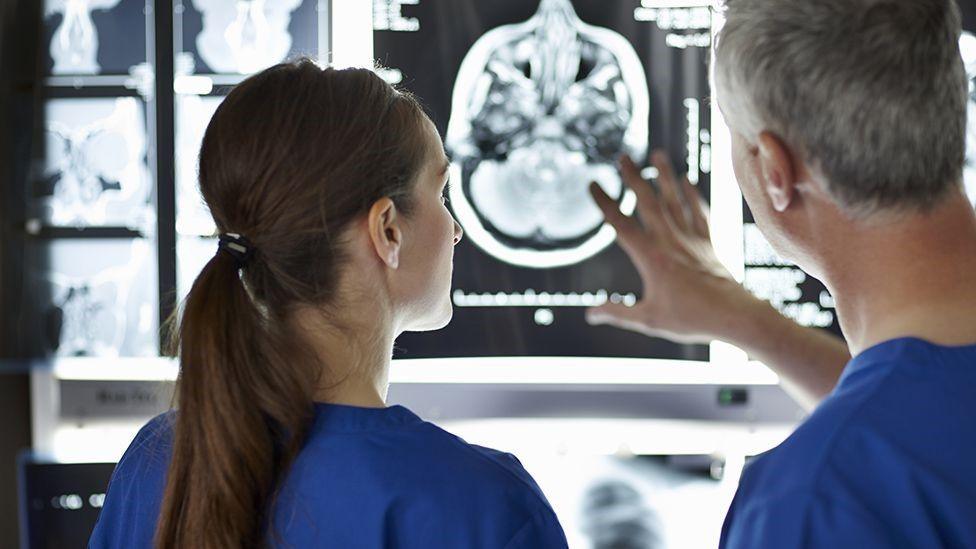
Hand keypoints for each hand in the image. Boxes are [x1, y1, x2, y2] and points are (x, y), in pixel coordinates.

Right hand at [586, 151, 755, 343]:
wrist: (734, 315)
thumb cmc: (692, 319)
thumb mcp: (648, 320)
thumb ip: (617, 313)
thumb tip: (590, 313)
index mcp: (651, 258)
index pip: (621, 225)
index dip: (606, 203)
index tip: (594, 184)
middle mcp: (670, 242)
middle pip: (648, 203)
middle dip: (634, 178)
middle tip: (623, 157)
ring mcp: (690, 239)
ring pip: (675, 200)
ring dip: (665, 176)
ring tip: (657, 154)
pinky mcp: (707, 242)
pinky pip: (698, 212)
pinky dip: (692, 195)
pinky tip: (687, 180)